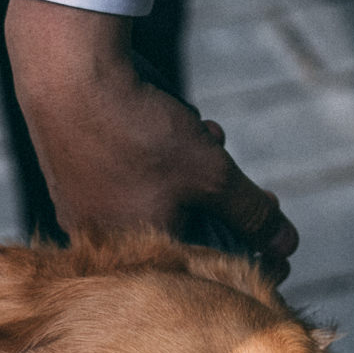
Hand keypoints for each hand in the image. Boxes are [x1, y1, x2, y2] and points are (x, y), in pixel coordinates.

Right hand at [5, 0, 295, 276]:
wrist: (67, 77)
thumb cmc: (138, 132)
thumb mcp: (212, 175)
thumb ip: (251, 214)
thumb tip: (286, 245)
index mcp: (137, 258)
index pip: (204, 276)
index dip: (251, 262)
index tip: (280, 249)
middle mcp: (105, 246)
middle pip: (183, 240)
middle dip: (227, 212)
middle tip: (260, 195)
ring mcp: (85, 214)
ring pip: (160, 206)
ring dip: (197, 177)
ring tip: (211, 137)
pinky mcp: (76, 182)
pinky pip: (131, 185)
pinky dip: (162, 164)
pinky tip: (179, 128)